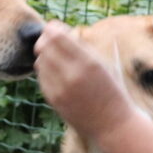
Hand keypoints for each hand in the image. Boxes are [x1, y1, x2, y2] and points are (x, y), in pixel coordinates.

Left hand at [33, 20, 138, 144]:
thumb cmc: (111, 90)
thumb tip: (56, 31)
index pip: (57, 36)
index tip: (55, 27)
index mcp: (89, 62)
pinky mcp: (53, 99)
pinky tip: (56, 71)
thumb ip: (81, 48)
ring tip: (57, 57)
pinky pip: (41, 77)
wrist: (112, 125)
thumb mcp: (103, 64)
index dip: (52, 28)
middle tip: (51, 39)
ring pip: (39, 61)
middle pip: (44, 46)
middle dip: (45, 39)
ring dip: (45, 55)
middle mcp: (72, 75)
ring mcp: (60, 89)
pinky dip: (45, 70)